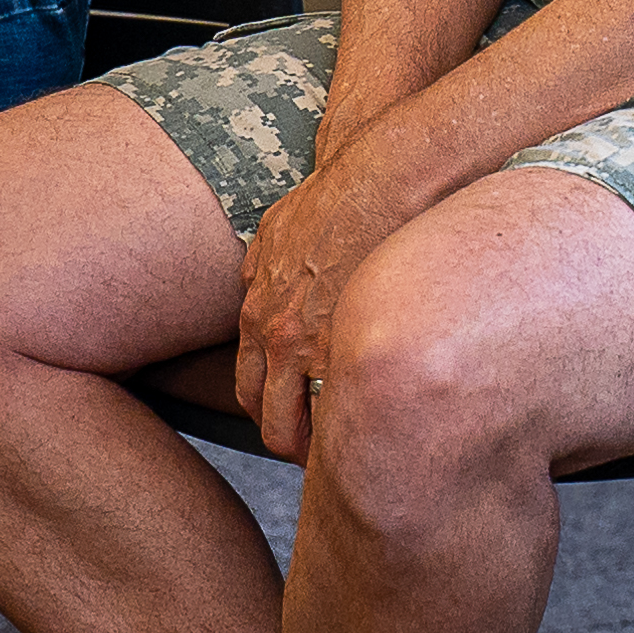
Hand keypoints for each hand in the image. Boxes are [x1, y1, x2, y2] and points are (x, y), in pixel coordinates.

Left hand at [234, 145, 428, 460]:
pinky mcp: (353, 345)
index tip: (297, 420)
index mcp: (257, 311)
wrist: (382, 177)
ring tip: (351, 455)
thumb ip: (262, 265)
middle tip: (321, 453)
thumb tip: (255, 282)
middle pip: (268, 418)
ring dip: (320, 446)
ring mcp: (314, 345)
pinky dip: (350, 423)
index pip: (251, 387)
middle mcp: (276, 335)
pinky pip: (340, 407)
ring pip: (301, 427)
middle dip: (290, 441)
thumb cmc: (339, 195)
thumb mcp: (278, 227)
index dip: (273, 410)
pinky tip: (373, 428)